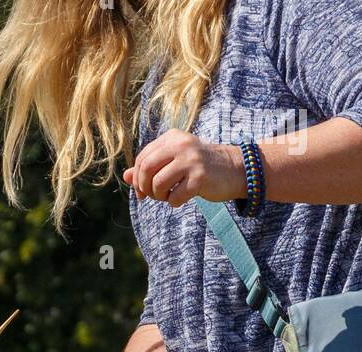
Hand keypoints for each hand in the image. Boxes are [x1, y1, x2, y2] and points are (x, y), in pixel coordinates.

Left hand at [124, 130, 245, 207]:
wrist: (236, 169)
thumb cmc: (201, 167)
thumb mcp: (174, 162)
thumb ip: (151, 167)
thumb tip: (126, 177)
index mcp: (172, 137)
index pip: (142, 158)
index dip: (137, 178)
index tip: (142, 191)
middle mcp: (181, 145)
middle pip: (146, 169)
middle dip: (144, 188)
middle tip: (151, 196)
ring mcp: (191, 160)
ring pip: (157, 184)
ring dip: (159, 197)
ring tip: (169, 196)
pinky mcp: (200, 178)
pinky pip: (174, 198)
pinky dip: (174, 203)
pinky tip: (182, 199)